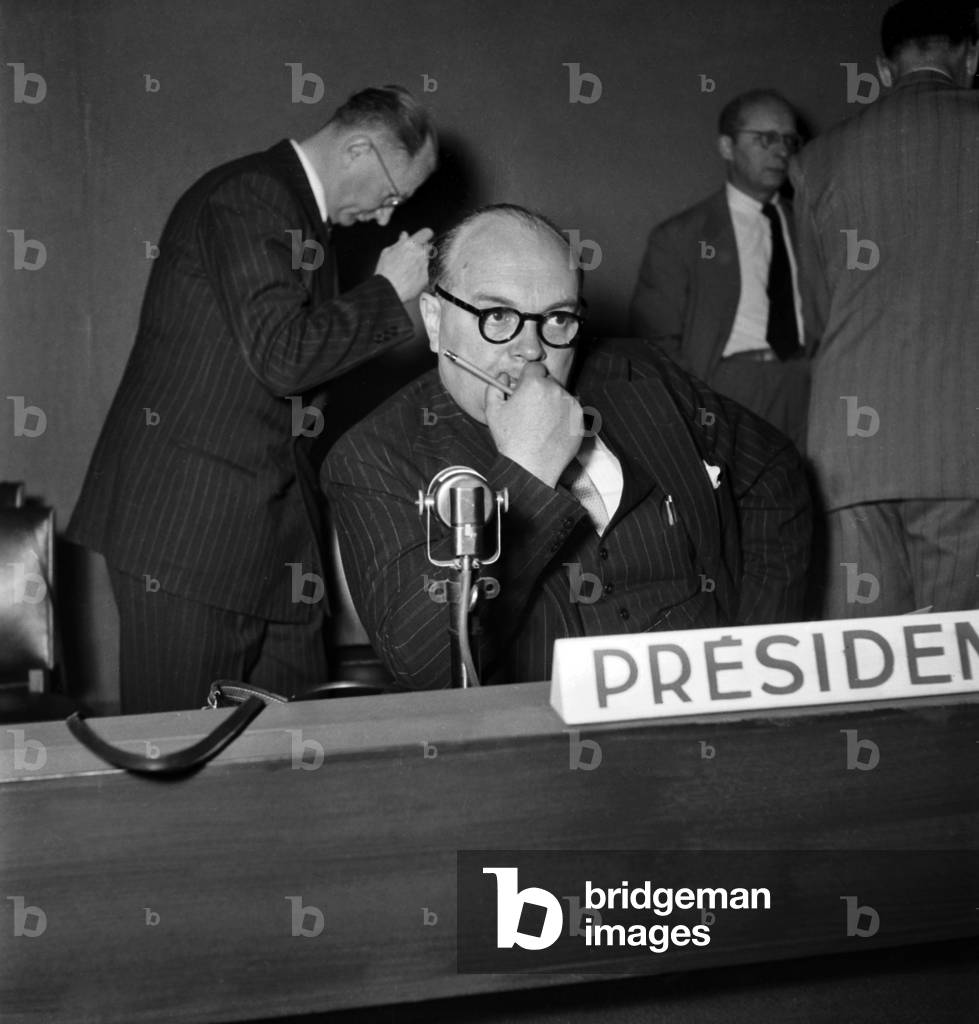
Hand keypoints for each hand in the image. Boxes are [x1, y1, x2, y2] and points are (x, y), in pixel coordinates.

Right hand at [374, 228, 434, 303]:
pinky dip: (419, 275)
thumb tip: (404, 236)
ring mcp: (425, 266)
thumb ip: (399, 242)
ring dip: (420, 262)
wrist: (388, 290)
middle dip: (422, 250)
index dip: (425, 235)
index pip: (427, 233)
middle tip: (411, 255)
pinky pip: (425, 273)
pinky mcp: (426, 278)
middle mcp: (421, 254)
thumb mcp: (387, 252)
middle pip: (428, 247)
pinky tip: (409, 278)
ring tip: (407, 270)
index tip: (423, 237)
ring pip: (426, 260)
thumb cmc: (385, 272)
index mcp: (411, 244)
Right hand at [485, 363, 582, 486]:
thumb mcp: (493, 411)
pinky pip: (571, 411)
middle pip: (549, 381)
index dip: (528, 377)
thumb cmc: (511, 440)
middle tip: (532, 408)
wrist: (532, 467)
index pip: (535, 367)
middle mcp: (556, 390)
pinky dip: (563, 417)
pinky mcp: (580, 419)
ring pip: (561, 396)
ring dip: (553, 403)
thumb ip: (494, 386)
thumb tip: (503, 377)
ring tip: (541, 423)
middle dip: (541, 390)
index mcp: (534, 383)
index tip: (526, 387)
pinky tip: (551, 430)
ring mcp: (570, 404)